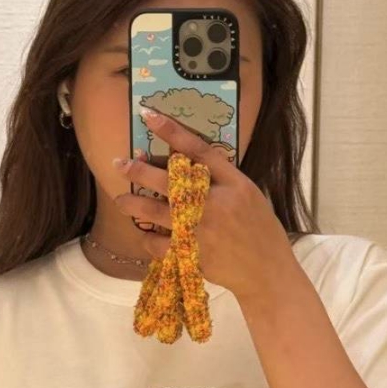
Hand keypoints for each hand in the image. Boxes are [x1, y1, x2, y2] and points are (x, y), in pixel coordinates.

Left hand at [112, 108, 295, 300]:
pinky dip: (147, 238)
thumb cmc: (259, 229)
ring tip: (121, 200)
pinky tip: (144, 233)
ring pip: (154, 211)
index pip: (199, 149)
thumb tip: (186, 160)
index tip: (149, 115)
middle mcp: (215, 204)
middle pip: (168, 179)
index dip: (172, 131)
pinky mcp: (191, 255)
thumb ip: (221, 176)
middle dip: (138, 170)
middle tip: (120, 163)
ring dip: (132, 203)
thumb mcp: (248, 194)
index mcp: (233, 184)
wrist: (266, 272)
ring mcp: (200, 231)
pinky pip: (157, 244)